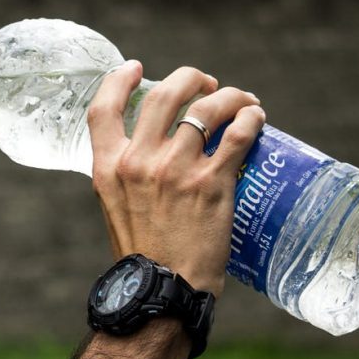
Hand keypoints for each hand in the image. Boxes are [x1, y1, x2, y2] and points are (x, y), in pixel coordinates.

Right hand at [87, 61, 265, 296]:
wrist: (163, 290)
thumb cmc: (142, 254)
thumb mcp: (115, 206)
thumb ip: (125, 174)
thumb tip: (148, 151)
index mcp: (108, 167)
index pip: (103, 109)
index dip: (118, 80)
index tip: (134, 68)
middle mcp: (138, 162)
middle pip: (163, 95)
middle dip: (188, 78)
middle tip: (205, 84)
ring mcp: (176, 170)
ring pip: (205, 108)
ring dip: (228, 95)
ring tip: (240, 100)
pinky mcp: (212, 183)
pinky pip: (237, 135)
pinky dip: (250, 118)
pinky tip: (256, 117)